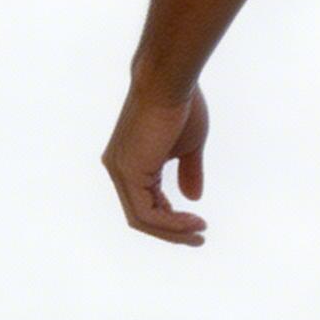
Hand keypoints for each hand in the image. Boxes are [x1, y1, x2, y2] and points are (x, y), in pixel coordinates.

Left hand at [102, 79, 209, 245]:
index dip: (172, 219)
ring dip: (173, 231)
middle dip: (172, 232)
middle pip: (141, 216)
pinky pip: (146, 212)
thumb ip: (188, 171)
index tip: (199, 224)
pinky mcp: (128, 172)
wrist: (171, 81)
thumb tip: (192, 198)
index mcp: (131, 162)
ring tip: (200, 231)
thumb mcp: (188, 146)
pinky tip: (193, 221)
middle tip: (200, 238)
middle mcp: (119, 169)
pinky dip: (170, 222)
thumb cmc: (181, 105)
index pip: (147, 203)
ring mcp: (120, 171)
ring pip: (142, 218)